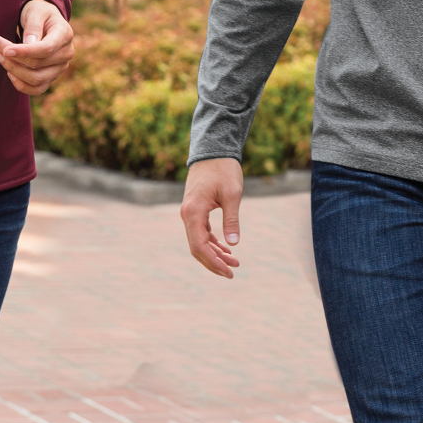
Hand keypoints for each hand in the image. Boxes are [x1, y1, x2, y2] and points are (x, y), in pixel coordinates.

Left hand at [0, 0, 74, 94]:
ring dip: (14, 71)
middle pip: (38, 64)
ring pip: (36, 79)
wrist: (45, 20)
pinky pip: (37, 89)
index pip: (46, 49)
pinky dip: (21, 85)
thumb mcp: (35, 12)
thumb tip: (29, 44)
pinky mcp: (51, 77)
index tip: (5, 50)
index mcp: (65, 35)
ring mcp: (60, 67)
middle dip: (13, 58)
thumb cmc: (39, 13)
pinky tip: (9, 73)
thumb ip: (33, 26)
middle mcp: (66, 53)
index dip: (25, 52)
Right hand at [180, 157, 243, 277]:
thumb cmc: (223, 170)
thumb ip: (232, 219)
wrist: (213, 150)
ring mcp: (190, 213)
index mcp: (193, 212)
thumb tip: (233, 244)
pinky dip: (213, 242)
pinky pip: (201, 232)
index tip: (229, 271)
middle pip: (197, 248)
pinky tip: (226, 249)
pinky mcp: (196, 210)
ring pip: (199, 241)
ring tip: (234, 262)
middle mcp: (187, 215)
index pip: (199, 246)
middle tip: (233, 272)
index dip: (213, 262)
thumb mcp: (232, 194)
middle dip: (214, 262)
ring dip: (215, 253)